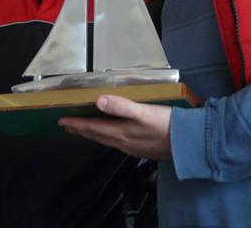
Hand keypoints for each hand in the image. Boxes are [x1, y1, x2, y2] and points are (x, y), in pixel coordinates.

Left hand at [58, 95, 172, 159]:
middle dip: (80, 130)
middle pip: (96, 136)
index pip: (92, 128)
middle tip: (67, 126)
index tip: (61, 121)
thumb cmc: (167, 126)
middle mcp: (123, 142)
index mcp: (121, 132)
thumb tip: (98, 101)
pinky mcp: (141, 149)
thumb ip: (121, 106)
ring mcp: (132, 147)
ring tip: (83, 130)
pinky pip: (117, 143)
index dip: (76, 124)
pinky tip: (111, 135)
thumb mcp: (143, 112)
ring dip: (92, 135)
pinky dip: (107, 137)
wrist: (189, 145)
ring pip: (106, 140)